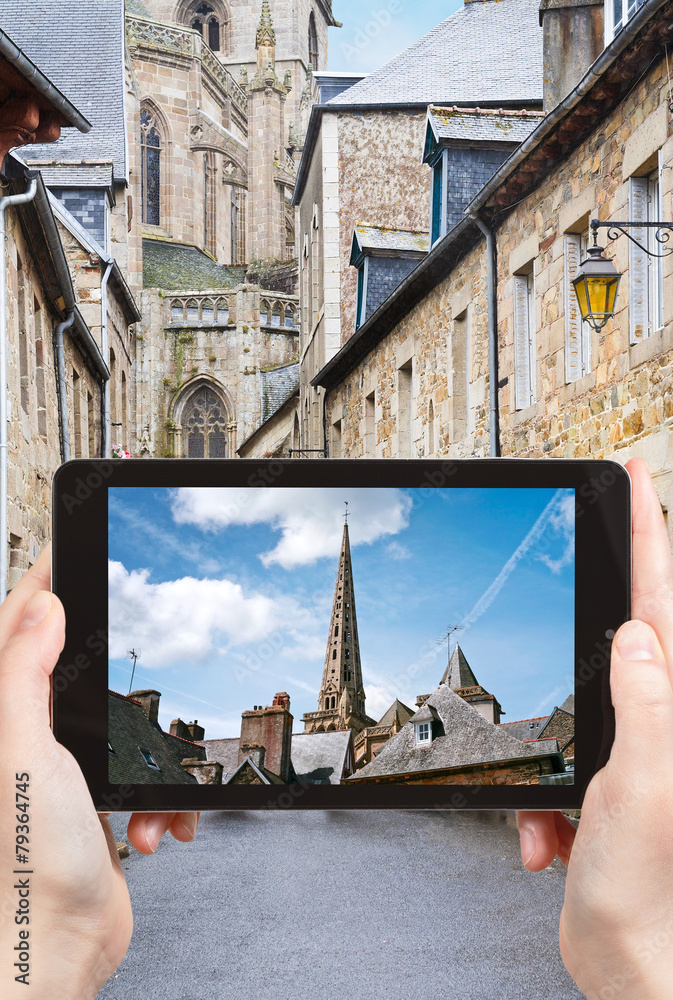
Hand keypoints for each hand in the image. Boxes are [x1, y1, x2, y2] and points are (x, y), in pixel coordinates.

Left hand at [0, 547, 199, 998]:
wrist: (54, 952)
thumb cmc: (24, 868)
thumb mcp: (22, 755)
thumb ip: (23, 675)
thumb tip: (41, 605)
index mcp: (6, 718)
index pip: (21, 628)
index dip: (48, 582)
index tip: (76, 545)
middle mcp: (30, 740)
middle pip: (81, 672)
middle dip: (121, 680)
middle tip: (141, 665)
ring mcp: (67, 774)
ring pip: (127, 728)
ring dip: (152, 760)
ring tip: (145, 793)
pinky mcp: (100, 805)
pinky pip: (146, 778)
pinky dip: (163, 801)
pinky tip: (155, 826)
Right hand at [516, 457, 672, 999]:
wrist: (630, 966)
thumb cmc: (649, 893)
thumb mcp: (642, 788)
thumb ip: (645, 705)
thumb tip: (635, 635)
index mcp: (672, 709)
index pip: (661, 601)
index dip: (650, 534)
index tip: (636, 478)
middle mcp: (658, 722)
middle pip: (617, 642)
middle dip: (582, 634)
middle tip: (569, 594)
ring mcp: (630, 752)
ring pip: (570, 708)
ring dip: (544, 760)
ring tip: (554, 818)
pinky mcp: (600, 783)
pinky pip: (551, 763)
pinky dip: (535, 799)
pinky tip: (546, 841)